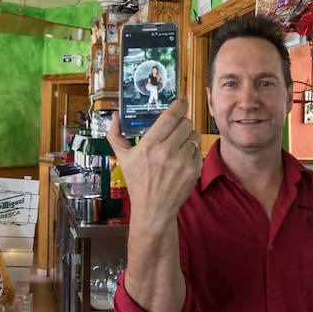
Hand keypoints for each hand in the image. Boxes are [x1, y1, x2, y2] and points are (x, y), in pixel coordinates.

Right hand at [107, 99, 201, 226]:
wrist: (154, 209)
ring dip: (188, 136)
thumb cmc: (138, 183)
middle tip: (177, 127)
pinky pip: (198, 150)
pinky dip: (192, 151)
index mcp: (148, 146)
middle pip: (185, 123)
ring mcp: (182, 162)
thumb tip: (114, 118)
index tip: (181, 101)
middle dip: (182, 122)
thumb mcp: (123, 159)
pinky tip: (181, 159)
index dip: (179, 105)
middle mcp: (166, 153)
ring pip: (194, 135)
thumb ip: (115, 136)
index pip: (169, 117)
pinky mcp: (193, 170)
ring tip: (178, 145)